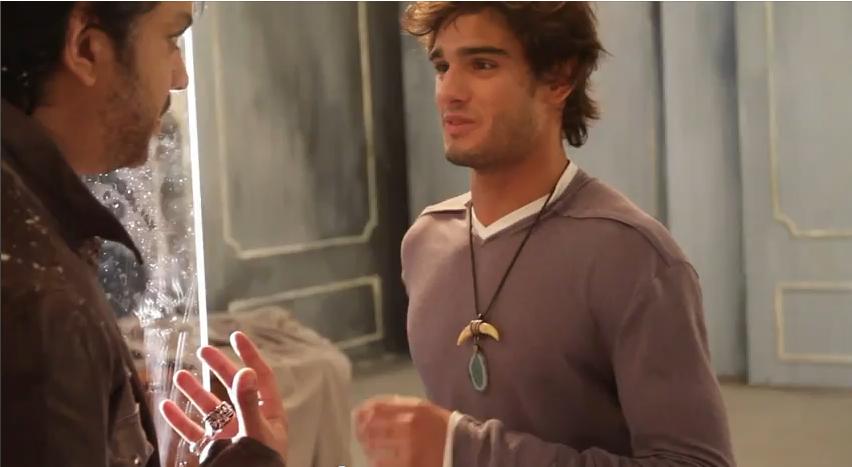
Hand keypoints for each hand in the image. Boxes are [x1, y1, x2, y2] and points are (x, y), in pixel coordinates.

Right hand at [159, 331, 287, 460]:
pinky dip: (180, 420)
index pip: (261, 377)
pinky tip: (166, 406)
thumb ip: (248, 404)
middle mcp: (249, 422)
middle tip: (203, 350)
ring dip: (195, 391)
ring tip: (180, 375)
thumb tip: (245, 372)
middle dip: (219, 368)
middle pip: (233, 387)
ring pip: (210, 408)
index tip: (236, 336)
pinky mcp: (213, 451)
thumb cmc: (259, 465)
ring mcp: (230, 436)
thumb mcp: (255, 433)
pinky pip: (194, 432)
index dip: (250, 355)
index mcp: (268, 414)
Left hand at [354, 395, 450, 466]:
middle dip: (362, 430)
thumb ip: (400, 405)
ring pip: (374, 445)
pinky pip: (382, 463)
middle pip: (372, 426)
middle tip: (360, 434)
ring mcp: (408, 446)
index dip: (363, 411)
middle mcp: (409, 425)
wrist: (464, 449)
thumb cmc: (443, 427)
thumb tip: (371, 407)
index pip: (377, 407)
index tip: (357, 416)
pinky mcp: (409, 464)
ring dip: (368, 446)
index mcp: (413, 408)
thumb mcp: (425, 408)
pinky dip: (376, 462)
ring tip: (368, 447)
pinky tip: (377, 461)